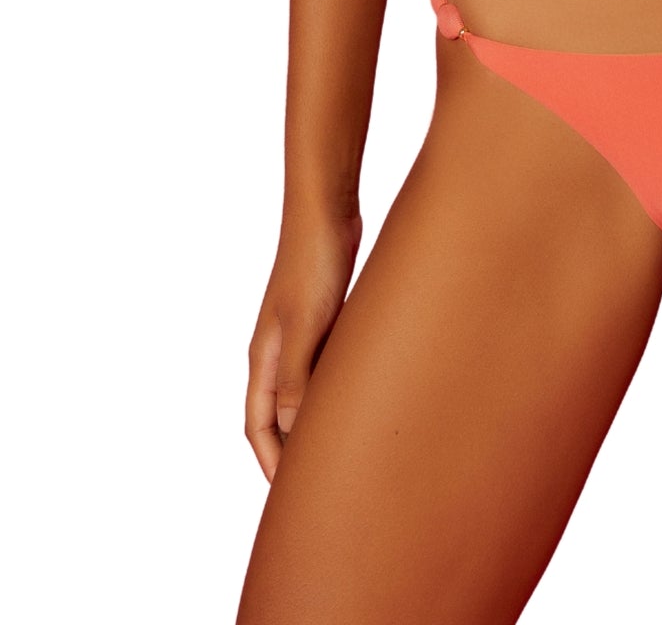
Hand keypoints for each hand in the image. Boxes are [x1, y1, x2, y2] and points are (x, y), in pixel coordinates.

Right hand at [244, 204, 362, 481]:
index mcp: (263, 359)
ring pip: (300, 393)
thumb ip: (298, 379)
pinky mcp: (320, 319)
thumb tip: (295, 433)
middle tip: (317, 484)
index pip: (257, 425)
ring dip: (312, 422)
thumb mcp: (306, 326)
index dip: (270, 462)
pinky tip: (357, 399)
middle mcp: (274, 352)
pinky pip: (320, 370)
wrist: (325, 211)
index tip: (290, 497)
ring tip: (339, 451)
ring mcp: (297, 335)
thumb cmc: (313, 264)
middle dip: (290, 451)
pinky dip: (330, 392)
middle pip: (276, 415)